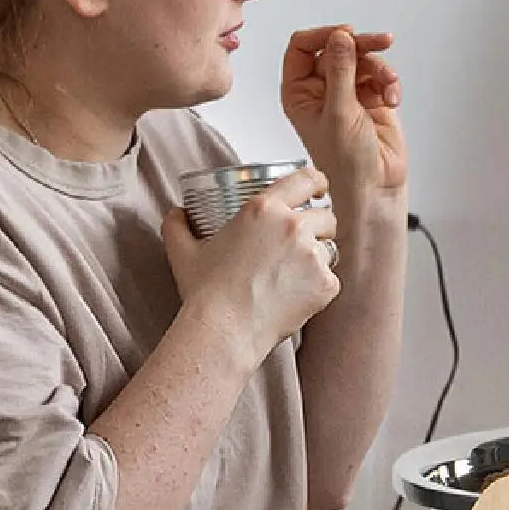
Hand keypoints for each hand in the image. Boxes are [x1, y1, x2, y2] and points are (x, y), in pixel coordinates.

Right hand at [161, 167, 338, 367]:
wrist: (225, 329)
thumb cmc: (206, 292)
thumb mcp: (183, 250)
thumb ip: (177, 225)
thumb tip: (177, 213)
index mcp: (264, 209)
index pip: (305, 180)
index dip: (317, 182)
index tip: (319, 189)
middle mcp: (293, 226)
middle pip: (326, 216)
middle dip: (321, 226)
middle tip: (306, 241)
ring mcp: (312, 255)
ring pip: (329, 249)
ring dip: (318, 258)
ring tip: (297, 274)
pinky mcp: (325, 284)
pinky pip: (331, 279)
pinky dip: (319, 287)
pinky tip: (298, 296)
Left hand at [281, 25, 407, 194]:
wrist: (375, 187)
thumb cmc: (346, 165)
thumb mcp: (339, 113)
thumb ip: (340, 71)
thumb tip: (341, 38)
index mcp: (299, 93)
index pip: (302, 47)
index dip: (324, 35)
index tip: (345, 34)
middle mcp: (321, 90)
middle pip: (338, 48)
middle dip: (361, 46)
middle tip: (380, 42)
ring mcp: (347, 93)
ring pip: (362, 59)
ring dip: (380, 69)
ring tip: (389, 85)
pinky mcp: (371, 99)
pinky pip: (380, 75)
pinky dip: (389, 83)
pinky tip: (392, 99)